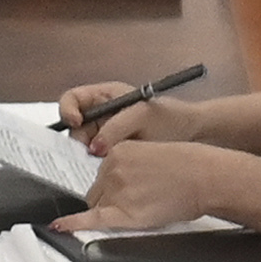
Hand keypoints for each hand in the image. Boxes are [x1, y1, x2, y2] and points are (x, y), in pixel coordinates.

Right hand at [55, 82, 201, 151]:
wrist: (192, 134)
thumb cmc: (170, 117)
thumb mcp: (141, 117)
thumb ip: (115, 128)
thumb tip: (93, 147)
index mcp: (104, 96)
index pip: (72, 99)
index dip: (68, 110)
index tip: (76, 123)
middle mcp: (101, 113)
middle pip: (73, 125)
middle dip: (79, 138)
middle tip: (92, 150)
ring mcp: (105, 132)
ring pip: (83, 143)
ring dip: (89, 152)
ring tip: (105, 159)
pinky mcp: (112, 150)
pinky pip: (96, 156)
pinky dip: (98, 162)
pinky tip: (110, 165)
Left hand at [59, 136, 260, 232]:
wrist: (204, 177)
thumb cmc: (187, 167)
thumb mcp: (150, 154)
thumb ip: (128, 166)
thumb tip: (115, 185)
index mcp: (117, 151)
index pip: (102, 175)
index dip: (113, 186)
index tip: (126, 188)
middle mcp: (111, 169)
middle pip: (97, 191)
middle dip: (111, 199)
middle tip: (141, 199)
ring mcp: (116, 190)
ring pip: (99, 206)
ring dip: (113, 210)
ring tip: (145, 205)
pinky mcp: (123, 211)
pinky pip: (92, 218)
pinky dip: (74, 224)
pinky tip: (60, 226)